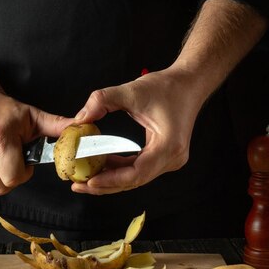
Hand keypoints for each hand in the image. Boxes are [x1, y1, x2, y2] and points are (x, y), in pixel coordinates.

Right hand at [0, 87, 72, 193]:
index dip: (22, 174)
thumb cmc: (4, 110)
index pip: (13, 178)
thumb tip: (84, 128)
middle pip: (0, 187)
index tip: (23, 162)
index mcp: (1, 138)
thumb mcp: (34, 116)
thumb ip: (59, 126)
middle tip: (11, 160)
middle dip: (10, 178)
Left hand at [71, 0, 267, 194]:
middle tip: (79, 185)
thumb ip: (102, 101)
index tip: (91, 181)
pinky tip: (100, 165)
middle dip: (105, 184)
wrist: (189, 84)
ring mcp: (170, 160)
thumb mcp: (132, 91)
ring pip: (135, 177)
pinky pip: (139, 168)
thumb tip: (79, 119)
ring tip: (85, 179)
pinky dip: (120, 168)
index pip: (137, 173)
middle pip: (134, 180)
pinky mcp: (164, 157)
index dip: (112, 180)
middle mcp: (172, 158)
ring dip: (110, 178)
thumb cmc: (167, 87)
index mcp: (169, 146)